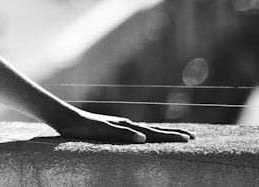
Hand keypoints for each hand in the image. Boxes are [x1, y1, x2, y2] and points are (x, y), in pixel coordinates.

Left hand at [53, 108, 193, 143]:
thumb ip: (122, 134)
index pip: (154, 133)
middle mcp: (126, 124)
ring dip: (163, 133)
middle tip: (192, 137)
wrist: (66, 119)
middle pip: (155, 130)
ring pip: (148, 130)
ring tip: (177, 135)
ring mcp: (121, 125)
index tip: (189, 139)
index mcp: (126, 126)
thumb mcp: (102, 132)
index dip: (171, 137)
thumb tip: (144, 137)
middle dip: (173, 134)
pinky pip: (137, 132)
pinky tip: (148, 136)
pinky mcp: (114, 128)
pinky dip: (149, 134)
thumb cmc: (83, 128)